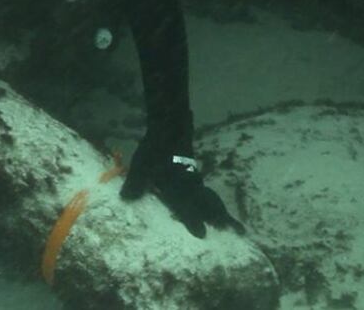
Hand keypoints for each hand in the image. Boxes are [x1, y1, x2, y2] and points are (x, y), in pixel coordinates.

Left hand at [121, 135, 245, 237]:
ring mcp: (193, 178)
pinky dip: (211, 199)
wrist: (170, 128)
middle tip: (237, 232)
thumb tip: (126, 199)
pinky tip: (214, 205)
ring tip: (230, 224)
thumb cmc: (155, 149)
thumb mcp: (142, 165)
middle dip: (219, 218)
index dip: (193, 221)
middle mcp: (189, 185)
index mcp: (177, 186)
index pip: (186, 207)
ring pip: (208, 197)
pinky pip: (204, 189)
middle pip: (207, 204)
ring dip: (218, 210)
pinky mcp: (194, 173)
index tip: (202, 235)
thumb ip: (135, 183)